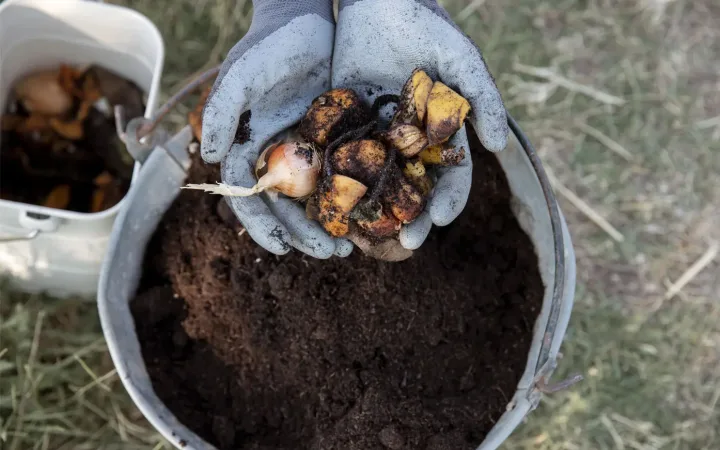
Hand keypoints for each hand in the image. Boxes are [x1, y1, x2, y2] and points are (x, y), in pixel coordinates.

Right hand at [201, 0, 352, 258]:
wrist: (307, 20)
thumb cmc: (270, 46)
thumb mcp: (244, 73)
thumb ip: (224, 111)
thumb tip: (214, 157)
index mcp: (248, 148)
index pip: (249, 198)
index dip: (262, 226)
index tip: (282, 249)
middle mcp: (276, 156)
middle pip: (285, 207)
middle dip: (304, 234)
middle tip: (332, 253)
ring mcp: (305, 151)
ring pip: (315, 199)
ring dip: (329, 224)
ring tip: (351, 245)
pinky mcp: (333, 142)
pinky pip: (342, 177)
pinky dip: (351, 198)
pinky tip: (369, 214)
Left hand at [333, 0, 508, 249]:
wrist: (377, 1)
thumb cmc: (425, 27)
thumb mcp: (461, 59)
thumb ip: (483, 99)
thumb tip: (499, 146)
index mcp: (440, 134)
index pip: (451, 177)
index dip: (448, 201)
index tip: (440, 220)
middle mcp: (409, 143)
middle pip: (413, 191)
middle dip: (413, 218)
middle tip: (406, 242)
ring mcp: (375, 137)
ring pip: (377, 184)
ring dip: (375, 212)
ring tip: (368, 236)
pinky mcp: (343, 126)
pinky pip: (341, 161)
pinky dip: (339, 185)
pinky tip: (333, 207)